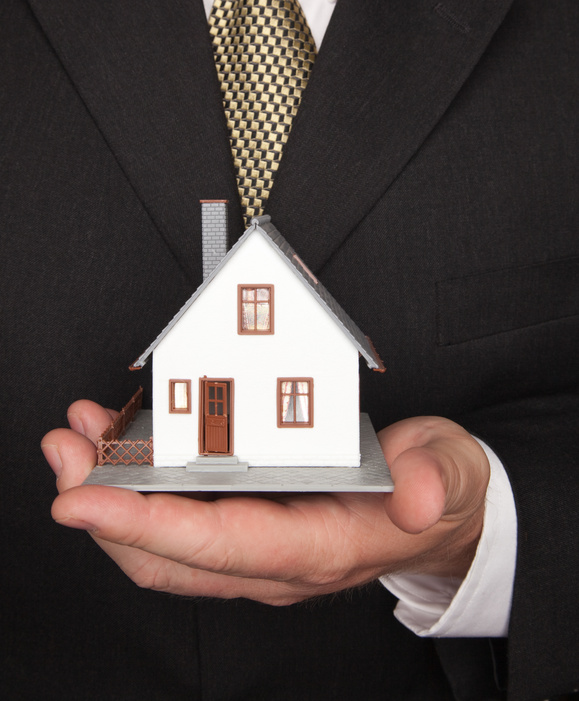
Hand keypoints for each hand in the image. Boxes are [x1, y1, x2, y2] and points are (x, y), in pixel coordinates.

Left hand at [41, 402, 489, 605]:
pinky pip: (179, 523)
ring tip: (77, 440)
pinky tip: (120, 447)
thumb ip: (431, 482)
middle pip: (168, 555)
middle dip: (102, 509)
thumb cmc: (436, 491)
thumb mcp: (446, 474)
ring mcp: (259, 548)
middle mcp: (277, 559)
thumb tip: (414, 495)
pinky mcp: (251, 528)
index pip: (217, 544)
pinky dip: (137, 489)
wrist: (442, 515)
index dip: (142, 523)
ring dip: (109, 496)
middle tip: (64, 451)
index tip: (81, 497)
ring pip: (163, 544)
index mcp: (319, 546)